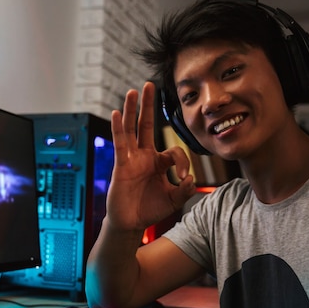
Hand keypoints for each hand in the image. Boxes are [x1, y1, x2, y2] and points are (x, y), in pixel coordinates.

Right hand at [105, 81, 195, 231]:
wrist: (131, 223)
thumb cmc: (150, 210)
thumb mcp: (174, 200)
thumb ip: (185, 190)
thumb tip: (191, 179)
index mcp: (158, 162)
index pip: (174, 151)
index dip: (183, 163)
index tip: (184, 178)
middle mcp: (144, 156)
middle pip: (146, 125)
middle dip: (148, 105)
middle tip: (150, 84)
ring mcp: (131, 159)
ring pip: (132, 129)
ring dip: (132, 110)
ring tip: (133, 91)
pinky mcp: (121, 165)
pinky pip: (120, 143)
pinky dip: (118, 128)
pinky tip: (116, 114)